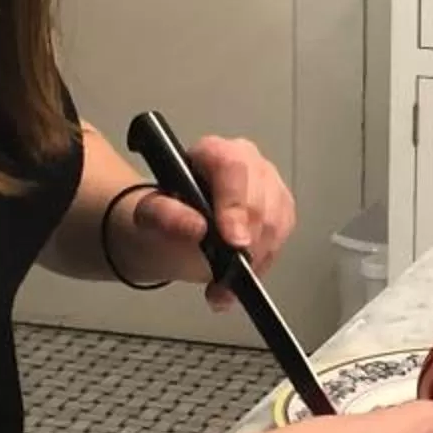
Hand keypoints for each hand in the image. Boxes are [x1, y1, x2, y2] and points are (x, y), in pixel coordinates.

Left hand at [125, 137, 294, 311]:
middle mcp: (247, 160)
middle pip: (261, 199)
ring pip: (276, 222)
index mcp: (213, 151)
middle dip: (247, 241)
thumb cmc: (165, 218)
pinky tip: (240, 274)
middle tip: (228, 272)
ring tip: (226, 281)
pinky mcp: (281, 208)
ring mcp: (268, 183)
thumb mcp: (150, 216)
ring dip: (254, 259)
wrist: (175, 234)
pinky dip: (262, 263)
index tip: (233, 242)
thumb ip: (166, 216)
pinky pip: (282, 238)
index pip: (233, 168)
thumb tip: (195, 226)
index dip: (236, 205)